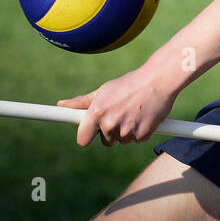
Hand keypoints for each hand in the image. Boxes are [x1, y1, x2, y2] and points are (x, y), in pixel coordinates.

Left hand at [58, 65, 177, 146]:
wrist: (159, 79)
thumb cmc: (129, 83)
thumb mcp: (104, 90)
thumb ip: (81, 102)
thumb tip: (61, 105)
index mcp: (97, 112)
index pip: (82, 139)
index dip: (87, 136)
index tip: (91, 132)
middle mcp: (110, 123)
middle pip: (105, 141)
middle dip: (111, 131)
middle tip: (121, 113)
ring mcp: (127, 130)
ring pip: (122, 140)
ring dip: (127, 131)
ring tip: (135, 111)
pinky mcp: (143, 134)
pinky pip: (137, 140)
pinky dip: (141, 131)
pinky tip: (145, 115)